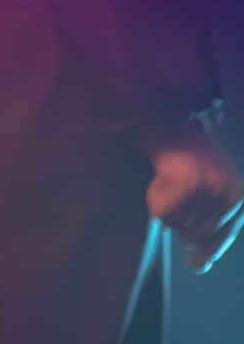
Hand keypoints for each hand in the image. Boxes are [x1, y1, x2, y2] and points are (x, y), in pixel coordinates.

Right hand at [144, 119, 243, 271]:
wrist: (167, 120)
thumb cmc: (182, 159)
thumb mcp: (205, 195)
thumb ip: (206, 230)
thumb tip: (200, 267)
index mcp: (239, 202)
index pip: (219, 240)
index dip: (203, 247)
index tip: (196, 261)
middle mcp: (230, 197)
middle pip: (194, 236)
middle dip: (178, 217)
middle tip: (174, 191)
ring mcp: (210, 189)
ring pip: (176, 224)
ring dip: (164, 205)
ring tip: (168, 179)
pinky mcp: (188, 183)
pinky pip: (162, 212)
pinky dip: (153, 197)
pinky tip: (160, 176)